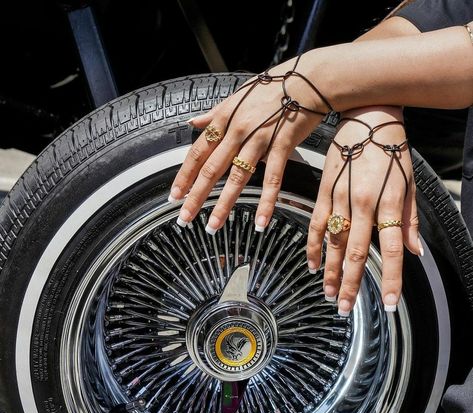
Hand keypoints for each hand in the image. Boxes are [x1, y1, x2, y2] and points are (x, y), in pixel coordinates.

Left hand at [170, 56, 328, 232]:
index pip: (197, 152)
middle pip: (211, 169)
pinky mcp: (282, 146)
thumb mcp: (238, 96)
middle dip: (196, 196)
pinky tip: (260, 221)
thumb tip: (193, 122)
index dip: (184, 176)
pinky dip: (265, 202)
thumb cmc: (275, 87)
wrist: (310, 79)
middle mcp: (237, 129)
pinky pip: (272, 178)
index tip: (174, 196)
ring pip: (237, 177)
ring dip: (223, 205)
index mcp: (224, 119)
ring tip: (213, 225)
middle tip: (185, 218)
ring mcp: (259, 138)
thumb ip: (214, 113)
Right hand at [306, 107, 422, 314]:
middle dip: (351, 284)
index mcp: (388, 203)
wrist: (367, 119)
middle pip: (356, 253)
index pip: (390, 250)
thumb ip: (409, 221)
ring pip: (334, 244)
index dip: (390, 280)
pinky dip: (314, 247)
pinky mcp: (324, 192)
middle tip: (345, 307)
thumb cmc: (392, 150)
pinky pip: (317, 225)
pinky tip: (313, 265)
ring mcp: (340, 199)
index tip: (388, 303)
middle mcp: (363, 204)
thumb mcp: (409, 184)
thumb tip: (415, 251)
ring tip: (329, 294)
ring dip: (331, 272)